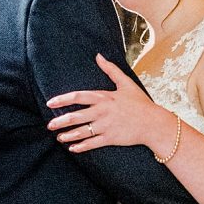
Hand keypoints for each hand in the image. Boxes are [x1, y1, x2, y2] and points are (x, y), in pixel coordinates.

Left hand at [47, 55, 175, 156]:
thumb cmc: (140, 103)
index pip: (78, 97)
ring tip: (59, 137)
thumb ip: (111, 70)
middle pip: (76, 116)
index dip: (62, 100)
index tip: (50, 103)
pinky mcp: (111, 139)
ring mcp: (106, 126)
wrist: (153, 123)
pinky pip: (92, 144)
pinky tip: (72, 148)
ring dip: (68, 135)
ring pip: (82, 132)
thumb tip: (98, 56)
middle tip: (50, 125)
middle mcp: (102, 112)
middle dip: (60, 122)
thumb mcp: (126, 83)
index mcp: (104, 97)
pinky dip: (81, 147)